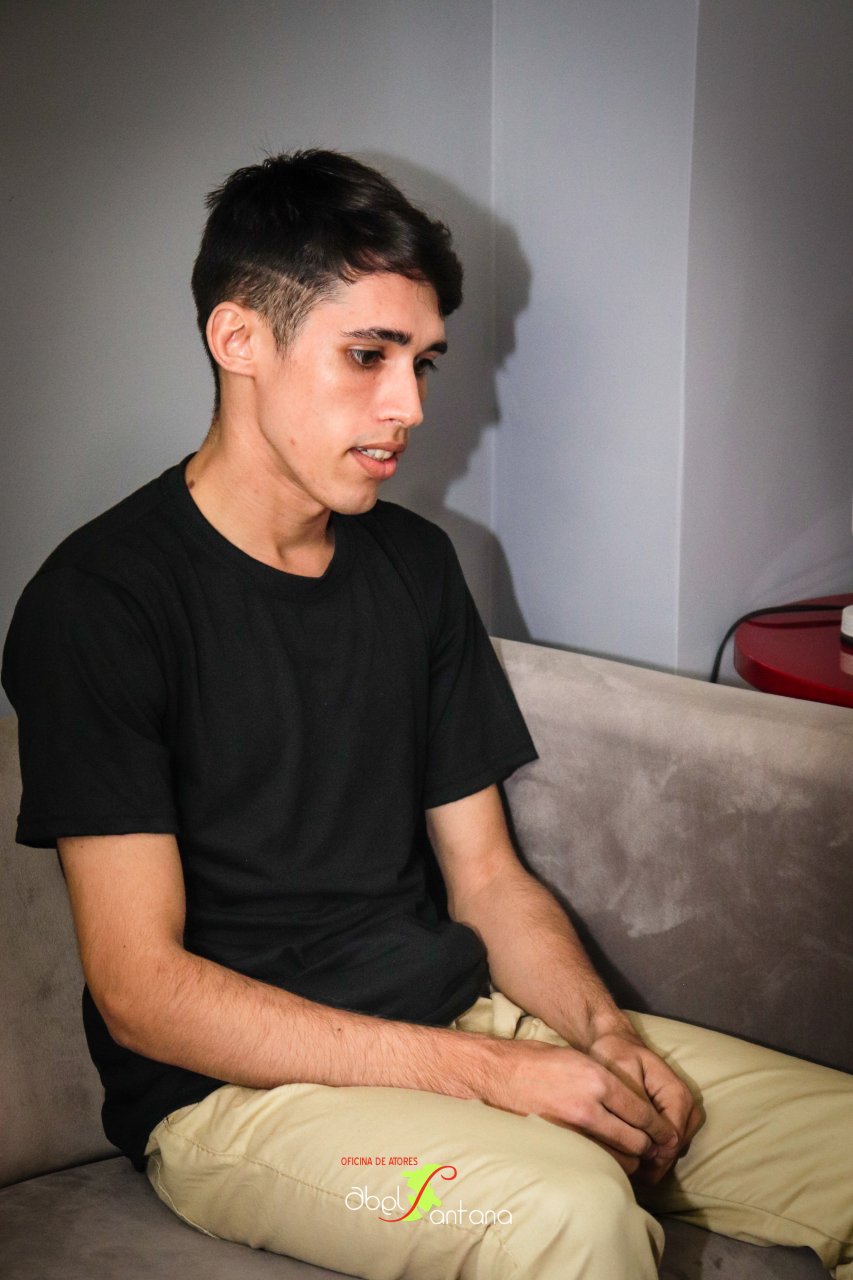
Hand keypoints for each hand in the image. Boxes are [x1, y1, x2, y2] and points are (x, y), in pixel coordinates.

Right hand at [488, 1039, 686, 1176]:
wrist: (496, 1073)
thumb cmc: (536, 1061)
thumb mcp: (579, 1060)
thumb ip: (607, 1082)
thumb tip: (632, 1107)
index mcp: (599, 1079)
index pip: (643, 1113)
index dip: (658, 1127)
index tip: (663, 1134)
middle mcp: (591, 1105)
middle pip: (637, 1139)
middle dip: (647, 1146)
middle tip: (649, 1147)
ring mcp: (574, 1128)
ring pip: (620, 1157)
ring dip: (629, 1159)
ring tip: (628, 1155)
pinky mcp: (560, 1143)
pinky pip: (595, 1161)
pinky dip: (605, 1163)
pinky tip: (604, 1158)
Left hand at [588, 1030, 703, 1184]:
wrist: (615, 1040)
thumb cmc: (614, 1053)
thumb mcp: (619, 1073)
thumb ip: (637, 1105)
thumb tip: (651, 1141)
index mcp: (676, 1094)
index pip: (671, 1141)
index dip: (653, 1160)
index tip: (629, 1169)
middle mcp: (687, 1104)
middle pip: (675, 1149)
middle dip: (654, 1165)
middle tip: (626, 1174)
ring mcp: (684, 1112)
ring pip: (674, 1150)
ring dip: (654, 1162)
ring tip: (628, 1168)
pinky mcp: (675, 1116)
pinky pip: (669, 1143)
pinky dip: (654, 1153)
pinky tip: (634, 1159)